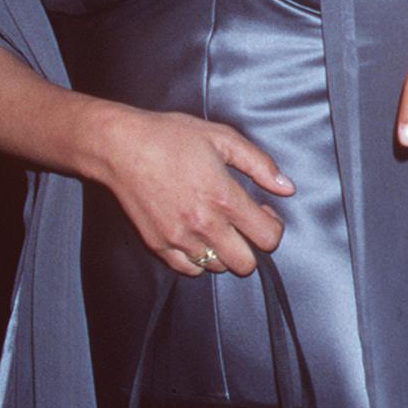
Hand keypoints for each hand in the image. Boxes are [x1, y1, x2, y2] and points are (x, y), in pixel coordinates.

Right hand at [92, 104, 292, 276]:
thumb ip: (259, 164)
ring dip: (225, 253)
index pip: (268, 237)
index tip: (264, 213)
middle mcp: (204, 224)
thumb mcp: (222, 138)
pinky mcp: (158, 244)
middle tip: (243, 226)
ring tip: (218, 228)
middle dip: (253, 247)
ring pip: (218, 268)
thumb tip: (286, 187)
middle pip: (246, 264)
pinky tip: (198, 237)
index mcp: (224, 198)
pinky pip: (189, 269)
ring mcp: (179, 238)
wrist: (120, 147)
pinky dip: (199, 259)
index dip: (273, 227)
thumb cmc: (170, 137)